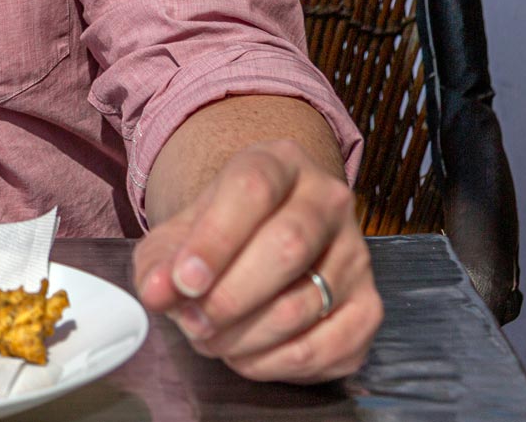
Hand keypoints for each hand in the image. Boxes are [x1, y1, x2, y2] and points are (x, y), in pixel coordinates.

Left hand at [133, 139, 379, 382]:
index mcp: (279, 162)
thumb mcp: (178, 235)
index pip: (253, 189)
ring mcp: (355, 254)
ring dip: (244, 336)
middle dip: (230, 296)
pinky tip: (244, 356)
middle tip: (193, 322)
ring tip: (210, 339)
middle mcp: (328, 200)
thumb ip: (160, 261)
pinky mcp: (369, 307)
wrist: (263, 239)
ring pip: (303, 304)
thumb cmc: (218, 234)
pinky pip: (325, 347)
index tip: (183, 281)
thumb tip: (155, 292)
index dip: (215, 240)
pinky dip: (275, 363)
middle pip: (287, 246)